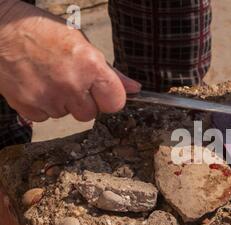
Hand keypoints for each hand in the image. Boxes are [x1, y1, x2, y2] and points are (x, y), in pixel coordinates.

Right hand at [0, 1, 140, 121]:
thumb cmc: (41, 32)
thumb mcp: (82, 44)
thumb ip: (111, 72)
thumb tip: (135, 89)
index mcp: (89, 66)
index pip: (115, 103)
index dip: (109, 99)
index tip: (102, 93)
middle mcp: (71, 85)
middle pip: (90, 114)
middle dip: (83, 101)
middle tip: (69, 80)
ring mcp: (48, 98)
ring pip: (66, 115)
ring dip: (61, 102)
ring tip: (49, 78)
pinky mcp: (27, 107)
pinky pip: (45, 117)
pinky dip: (42, 106)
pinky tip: (35, 85)